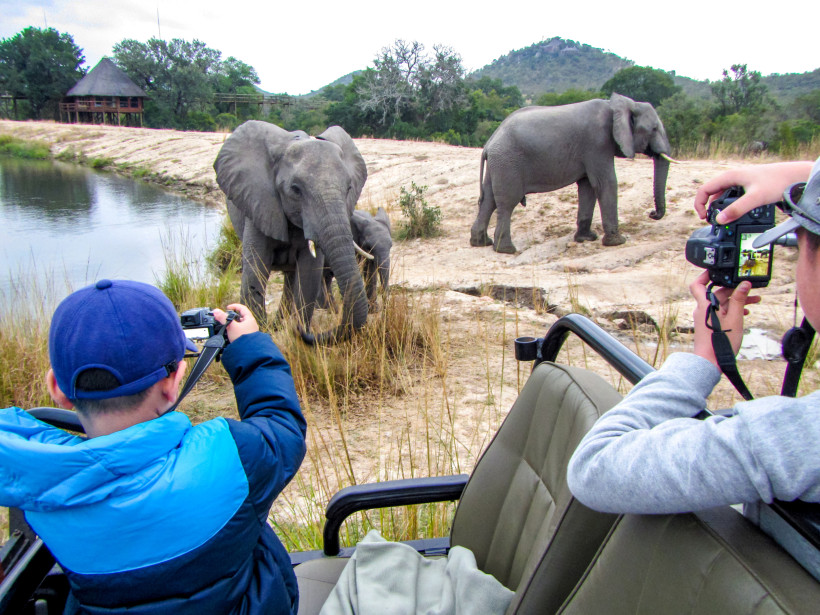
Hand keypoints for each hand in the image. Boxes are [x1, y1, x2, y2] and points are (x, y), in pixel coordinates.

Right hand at [213, 303, 257, 342]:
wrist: (248, 353)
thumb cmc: (243, 339)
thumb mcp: (231, 326)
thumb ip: (223, 318)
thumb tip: (216, 311)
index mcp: (250, 319)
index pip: (242, 308)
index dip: (234, 306)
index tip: (227, 308)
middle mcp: (251, 325)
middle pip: (240, 317)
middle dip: (232, 317)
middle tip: (225, 319)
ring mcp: (249, 332)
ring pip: (239, 326)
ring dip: (232, 326)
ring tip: (226, 328)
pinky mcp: (246, 339)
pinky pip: (239, 332)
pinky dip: (233, 332)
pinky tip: (229, 336)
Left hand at [689, 272, 759, 366]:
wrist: (711, 362)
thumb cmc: (721, 342)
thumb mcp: (735, 318)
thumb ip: (740, 300)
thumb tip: (744, 284)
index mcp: (706, 305)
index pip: (698, 284)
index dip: (705, 275)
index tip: (717, 270)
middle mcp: (703, 309)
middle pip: (717, 293)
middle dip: (734, 289)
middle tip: (750, 288)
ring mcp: (705, 317)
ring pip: (722, 303)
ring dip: (737, 300)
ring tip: (755, 300)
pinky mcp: (709, 325)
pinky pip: (721, 312)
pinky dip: (732, 310)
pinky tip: (746, 312)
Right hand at [693, 162, 812, 223]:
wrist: (796, 177)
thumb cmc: (777, 182)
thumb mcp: (755, 198)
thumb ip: (736, 210)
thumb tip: (719, 220)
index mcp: (730, 177)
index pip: (704, 190)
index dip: (700, 204)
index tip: (704, 217)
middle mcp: (733, 178)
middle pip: (712, 193)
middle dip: (708, 207)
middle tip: (711, 220)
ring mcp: (740, 182)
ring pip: (722, 195)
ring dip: (719, 207)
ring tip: (723, 218)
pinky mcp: (748, 187)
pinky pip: (732, 197)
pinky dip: (730, 205)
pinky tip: (736, 213)